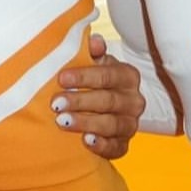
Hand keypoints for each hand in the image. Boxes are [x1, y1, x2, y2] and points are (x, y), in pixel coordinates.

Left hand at [52, 33, 144, 159]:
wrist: (105, 104)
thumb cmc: (95, 78)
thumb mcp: (95, 62)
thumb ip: (93, 51)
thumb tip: (94, 41)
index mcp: (128, 76)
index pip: (108, 75)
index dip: (84, 77)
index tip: (61, 79)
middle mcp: (134, 100)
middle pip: (108, 101)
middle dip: (80, 102)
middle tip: (56, 104)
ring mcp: (131, 124)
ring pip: (112, 125)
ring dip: (86, 123)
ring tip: (63, 121)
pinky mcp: (124, 144)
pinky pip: (117, 148)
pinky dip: (102, 146)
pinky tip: (85, 142)